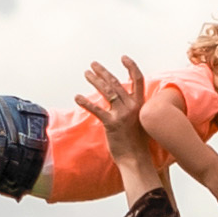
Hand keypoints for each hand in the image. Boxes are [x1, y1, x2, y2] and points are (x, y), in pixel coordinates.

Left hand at [79, 59, 166, 198]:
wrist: (136, 159)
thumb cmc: (137, 142)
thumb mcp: (140, 121)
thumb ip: (134, 108)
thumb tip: (125, 100)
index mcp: (141, 104)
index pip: (138, 80)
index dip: (131, 67)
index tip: (123, 58)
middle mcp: (133, 106)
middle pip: (116, 83)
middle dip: (103, 72)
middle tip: (93, 64)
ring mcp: (122, 114)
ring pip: (107, 92)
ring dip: (95, 81)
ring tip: (86, 73)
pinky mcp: (112, 124)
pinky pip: (97, 110)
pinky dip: (85, 102)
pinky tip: (77, 97)